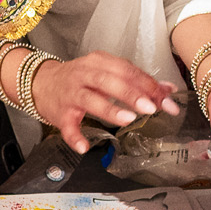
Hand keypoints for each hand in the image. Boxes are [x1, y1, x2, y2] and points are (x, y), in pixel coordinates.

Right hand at [31, 52, 177, 153]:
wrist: (42, 83)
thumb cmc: (81, 79)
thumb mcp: (107, 73)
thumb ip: (136, 81)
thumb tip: (168, 90)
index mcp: (98, 62)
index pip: (126, 70)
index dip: (148, 84)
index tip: (166, 99)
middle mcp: (84, 75)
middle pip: (108, 81)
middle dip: (131, 93)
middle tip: (150, 107)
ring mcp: (71, 94)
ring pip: (90, 100)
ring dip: (109, 109)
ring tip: (128, 119)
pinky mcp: (60, 114)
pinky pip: (68, 126)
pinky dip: (75, 136)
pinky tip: (84, 146)